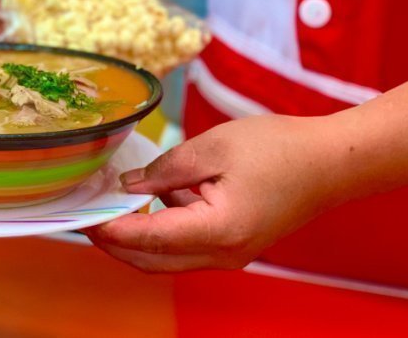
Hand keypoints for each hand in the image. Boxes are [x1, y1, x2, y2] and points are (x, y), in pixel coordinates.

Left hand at [84, 115, 354, 272]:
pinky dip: (160, 229)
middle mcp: (221, 254)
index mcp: (217, 230)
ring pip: (165, 258)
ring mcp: (228, 255)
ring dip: (134, 236)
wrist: (330, 163)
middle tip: (85, 214)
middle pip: (150, 261)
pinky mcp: (231, 246)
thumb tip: (127, 186)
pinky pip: (184, 247)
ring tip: (109, 203)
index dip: (107, 229)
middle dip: (112, 241)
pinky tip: (150, 198)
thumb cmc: (278, 148)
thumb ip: (164, 169)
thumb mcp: (212, 147)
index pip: (146, 239)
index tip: (77, 216)